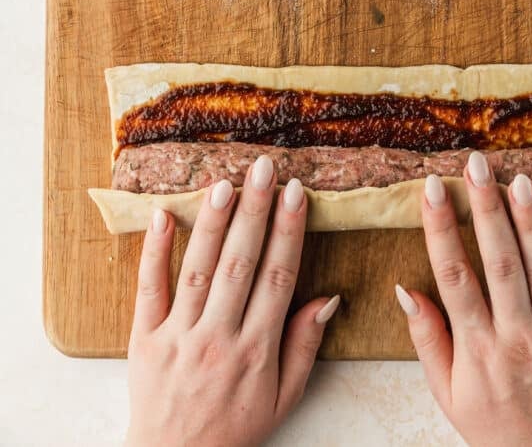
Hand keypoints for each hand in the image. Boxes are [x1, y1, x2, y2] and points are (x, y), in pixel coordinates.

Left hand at [125, 159, 339, 446]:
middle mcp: (218, 338)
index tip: (296, 192)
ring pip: (197, 268)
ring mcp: (178, 336)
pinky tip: (162, 214)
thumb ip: (304, 345)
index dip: (288, 231)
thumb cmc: (234, 426)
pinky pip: (149, 288)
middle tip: (264, 168)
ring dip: (212, 222)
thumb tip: (329, 298)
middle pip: (240, 263)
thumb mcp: (284, 396)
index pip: (277, 277)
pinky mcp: (144, 339)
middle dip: (254, 211)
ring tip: (224, 182)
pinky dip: (154, 250)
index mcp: (256, 349)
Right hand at [396, 155, 531, 446]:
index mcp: (478, 349)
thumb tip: (403, 288)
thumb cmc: (492, 425)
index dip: (441, 227)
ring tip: (518, 179)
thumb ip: (426, 338)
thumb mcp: (446, 391)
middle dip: (485, 207)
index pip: (454, 275)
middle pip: (500, 261)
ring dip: (528, 220)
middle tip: (477, 165)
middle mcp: (517, 338)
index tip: (432, 188)